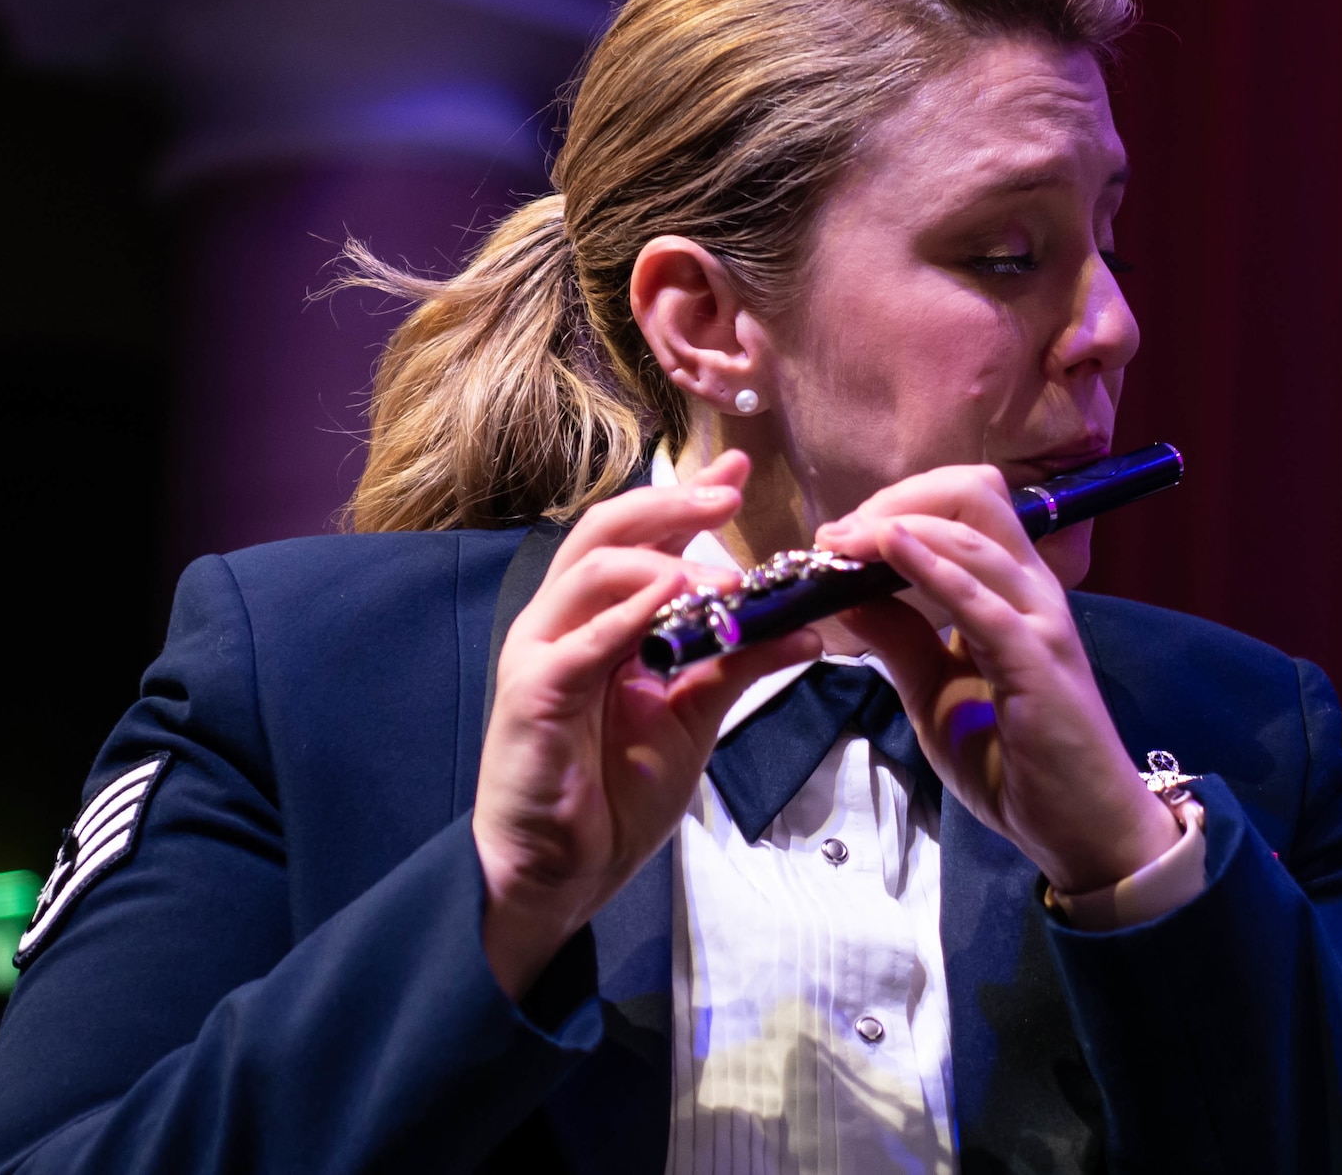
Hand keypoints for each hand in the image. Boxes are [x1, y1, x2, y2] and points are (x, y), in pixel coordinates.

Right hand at [473, 451, 817, 997]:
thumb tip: (809, 627)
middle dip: (671, 504)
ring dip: (660, 561)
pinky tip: (668, 601)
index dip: (686, 496)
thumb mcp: (696, 715)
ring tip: (721, 575)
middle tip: (729, 496)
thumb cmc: (617, 791)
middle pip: (608, 531)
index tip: (739, 468)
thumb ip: (741, 664)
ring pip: (590, 571)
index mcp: (605, 618)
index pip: (643, 537)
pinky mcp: (532, 696)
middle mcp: (567, 621)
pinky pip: (577, 645)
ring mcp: (543, 652)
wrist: (564, 872)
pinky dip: (624, 616)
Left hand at [815, 466, 1177, 895]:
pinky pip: (983, 601)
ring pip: (974, 536)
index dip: (898, 504)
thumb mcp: (933, 691)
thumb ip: (899, 639)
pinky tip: (893, 551)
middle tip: (840, 535)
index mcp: (1010, 590)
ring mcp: (1039, 620)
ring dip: (900, 527)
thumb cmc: (1013, 761)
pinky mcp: (1036, 659)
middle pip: (974, 496)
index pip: (964, 507)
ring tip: (844, 543)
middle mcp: (1031, 590)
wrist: (1079, 826)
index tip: (839, 535)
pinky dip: (934, 567)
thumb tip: (845, 592)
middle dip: (898, 499)